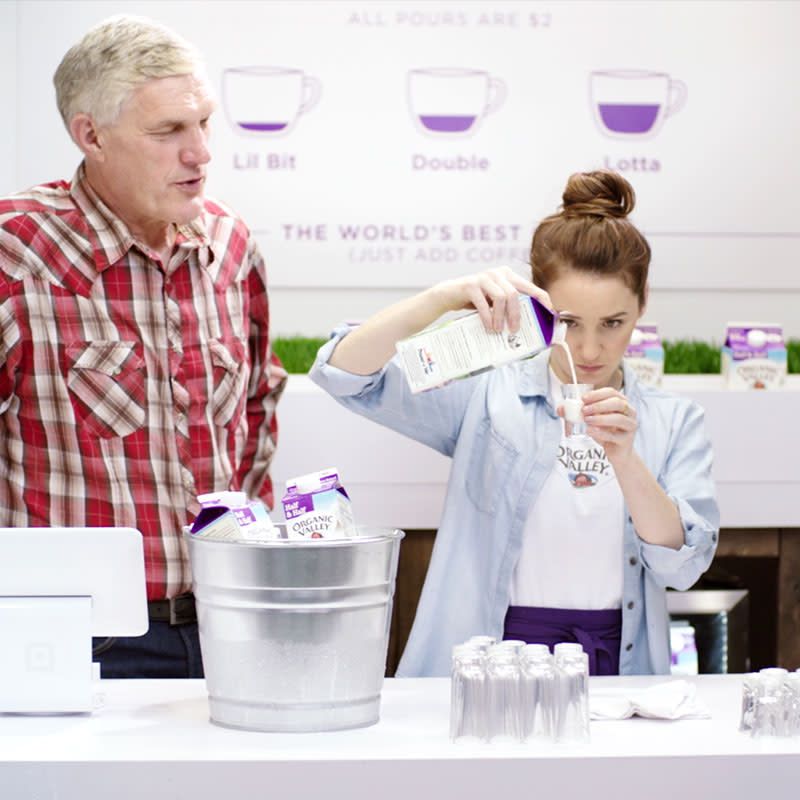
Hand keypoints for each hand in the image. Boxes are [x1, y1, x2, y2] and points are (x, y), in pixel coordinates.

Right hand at [432, 266, 551, 333]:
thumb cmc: (475, 300)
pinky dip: (488, 318)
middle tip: (515, 330)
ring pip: (501, 298)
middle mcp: (498, 273)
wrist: (448, 295)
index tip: (548, 313)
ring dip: (501, 317)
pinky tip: (488, 327)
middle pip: (515, 294)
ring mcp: (484, 277)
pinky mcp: (471, 285)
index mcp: (508, 275)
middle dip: (516, 314)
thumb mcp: (494, 301)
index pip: (530, 287)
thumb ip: (508, 306)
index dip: (541, 300)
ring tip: (498, 330)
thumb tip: (526, 325)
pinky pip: (484, 303)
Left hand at [580, 387, 637, 465]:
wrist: (616, 453)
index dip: (597, 394)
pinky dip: (601, 433)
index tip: (583, 399)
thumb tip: (560, 408)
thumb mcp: (591, 420)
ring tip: (586, 420)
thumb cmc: (604, 432)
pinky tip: (590, 431)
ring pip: (618, 418)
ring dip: (600, 418)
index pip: (611, 392)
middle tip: (584, 410)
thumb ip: (577, 413)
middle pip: (618, 403)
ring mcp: (630, 426)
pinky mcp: (627, 440)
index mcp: (621, 402)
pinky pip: (614, 435)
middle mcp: (629, 412)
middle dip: (599, 405)